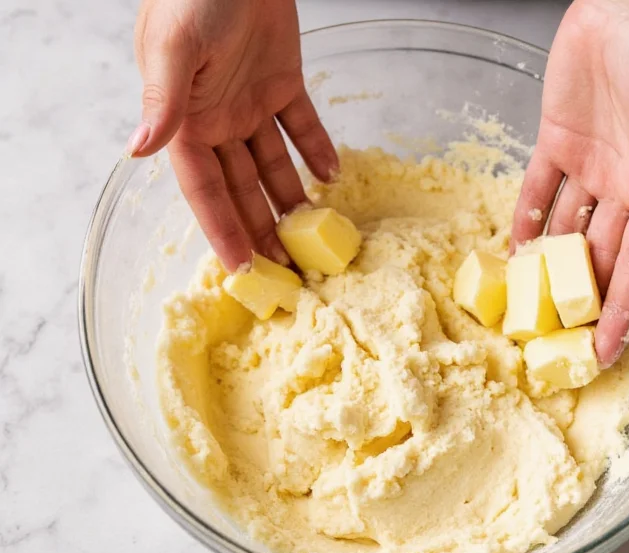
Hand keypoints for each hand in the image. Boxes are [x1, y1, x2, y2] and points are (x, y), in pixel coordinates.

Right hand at [128, 0, 337, 270]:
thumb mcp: (175, 49)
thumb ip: (162, 102)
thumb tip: (139, 152)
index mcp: (186, 122)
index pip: (205, 191)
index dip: (222, 230)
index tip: (243, 269)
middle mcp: (217, 121)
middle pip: (242, 189)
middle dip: (262, 230)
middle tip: (288, 271)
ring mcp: (250, 104)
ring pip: (272, 166)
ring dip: (291, 200)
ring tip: (315, 237)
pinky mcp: (282, 83)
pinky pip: (301, 126)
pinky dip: (316, 150)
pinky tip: (332, 177)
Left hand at [511, 0, 628, 366]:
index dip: (622, 309)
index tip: (606, 351)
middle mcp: (625, 187)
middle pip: (598, 257)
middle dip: (581, 300)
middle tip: (555, 341)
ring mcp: (590, 168)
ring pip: (566, 230)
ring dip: (548, 267)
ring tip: (526, 306)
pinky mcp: (558, 144)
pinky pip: (539, 190)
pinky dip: (527, 219)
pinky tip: (515, 251)